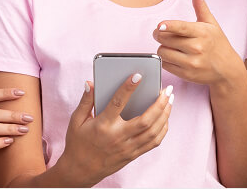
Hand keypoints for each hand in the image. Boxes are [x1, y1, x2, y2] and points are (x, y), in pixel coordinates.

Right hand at [58, 74, 172, 185]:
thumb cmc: (78, 143)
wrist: (80, 171)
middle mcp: (118, 137)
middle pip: (145, 120)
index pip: (118, 103)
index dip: (128, 88)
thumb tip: (91, 83)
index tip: (138, 75)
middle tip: (167, 89)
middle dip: (159, 103)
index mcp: (103, 125)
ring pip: (153, 132)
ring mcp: (127, 147)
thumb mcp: (76, 120)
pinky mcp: (132, 155)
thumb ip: (86, 101)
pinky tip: (165, 118)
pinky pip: (153, 142)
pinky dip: (162, 129)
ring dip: (165, 115)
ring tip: (170, 100)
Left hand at [153, 0, 243, 86]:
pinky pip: (165, 65)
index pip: (182, 28)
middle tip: (161, 32)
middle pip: (166, 39)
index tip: (160, 25)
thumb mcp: (212, 24)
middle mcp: (197, 48)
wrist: (227, 69)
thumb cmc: (218, 44)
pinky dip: (165, 60)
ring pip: (163, 52)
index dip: (169, 26)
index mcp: (202, 33)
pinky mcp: (186, 75)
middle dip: (160, 34)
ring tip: (169, 45)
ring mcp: (192, 63)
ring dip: (162, 47)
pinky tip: (173, 56)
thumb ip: (201, 7)